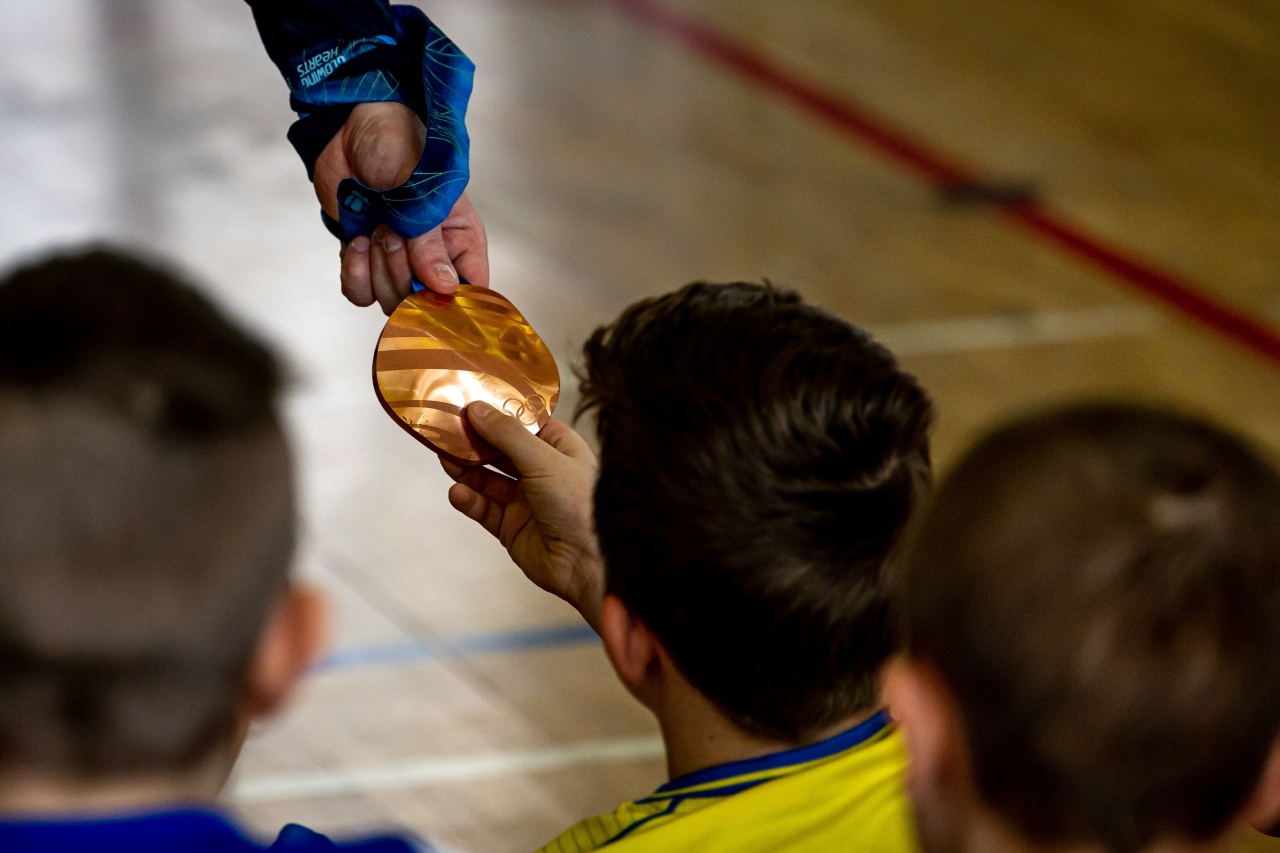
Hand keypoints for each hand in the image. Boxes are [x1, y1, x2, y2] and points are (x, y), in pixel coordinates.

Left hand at [314, 101, 489, 311]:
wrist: (348, 128)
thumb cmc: (399, 145)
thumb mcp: (421, 194)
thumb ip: (430, 244)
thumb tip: (443, 288)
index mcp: (461, 239)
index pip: (471, 290)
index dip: (454, 301)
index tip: (431, 290)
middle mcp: (434, 256)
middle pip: (425, 303)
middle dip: (402, 271)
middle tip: (391, 232)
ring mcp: (399, 260)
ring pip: (391, 300)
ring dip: (377, 267)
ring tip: (375, 227)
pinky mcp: (366, 260)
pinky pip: (360, 293)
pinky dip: (354, 273)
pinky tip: (355, 242)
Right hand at [441, 402, 604, 630]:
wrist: (588, 563)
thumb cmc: (580, 504)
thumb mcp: (544, 459)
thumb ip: (507, 434)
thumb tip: (477, 408)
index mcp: (559, 449)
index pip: (524, 424)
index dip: (499, 413)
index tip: (469, 400)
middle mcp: (542, 472)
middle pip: (500, 450)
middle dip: (474, 441)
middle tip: (446, 428)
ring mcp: (526, 500)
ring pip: (487, 479)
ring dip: (466, 469)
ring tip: (445, 458)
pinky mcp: (512, 527)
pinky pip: (484, 509)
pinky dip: (470, 500)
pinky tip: (458, 492)